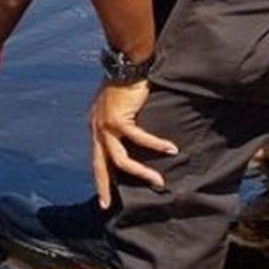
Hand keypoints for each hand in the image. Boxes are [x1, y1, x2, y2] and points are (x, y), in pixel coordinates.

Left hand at [88, 80, 177, 208]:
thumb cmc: (127, 84)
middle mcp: (96, 128)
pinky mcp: (119, 118)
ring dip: (141, 171)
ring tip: (158, 181)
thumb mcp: (120, 108)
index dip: (101, 176)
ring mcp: (105, 124)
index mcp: (96, 127)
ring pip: (121, 158)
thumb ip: (124, 124)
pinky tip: (172, 150)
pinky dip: (156, 145)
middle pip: (99, 164)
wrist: (127, 64)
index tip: (104, 194)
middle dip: (103, 186)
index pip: (97, 157)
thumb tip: (136, 138)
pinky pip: (140, 138)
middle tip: (106, 204)